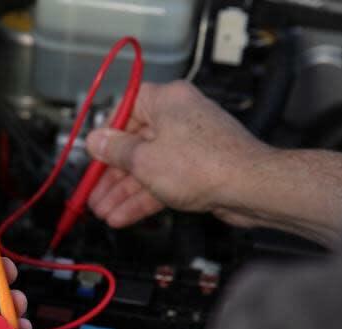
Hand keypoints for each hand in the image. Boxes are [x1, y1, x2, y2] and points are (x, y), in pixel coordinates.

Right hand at [86, 81, 271, 227]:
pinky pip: (163, 180)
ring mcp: (190, 144)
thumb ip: (115, 151)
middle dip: (111, 174)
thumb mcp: (144, 159)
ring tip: (103, 211)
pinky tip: (124, 215)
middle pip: (134, 144)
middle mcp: (179, 117)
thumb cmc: (206, 164)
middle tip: (93, 193)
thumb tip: (96, 141)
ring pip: (148, 167)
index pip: (125, 109)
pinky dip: (144, 198)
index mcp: (167, 101)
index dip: (106, 135)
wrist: (249, 187)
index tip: (92, 156)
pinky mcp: (199, 168)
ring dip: (123, 192)